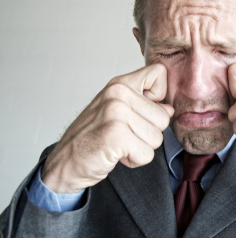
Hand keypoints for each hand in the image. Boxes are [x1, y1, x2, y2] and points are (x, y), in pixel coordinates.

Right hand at [42, 64, 173, 192]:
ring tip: (119, 144)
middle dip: (148, 133)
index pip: (160, 73)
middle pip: (164, 117)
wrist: (65, 163)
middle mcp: (118, 94)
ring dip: (141, 148)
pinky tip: (116, 155)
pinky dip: (135, 161)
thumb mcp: (118, 112)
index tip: (140, 110)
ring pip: (157, 138)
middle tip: (124, 135)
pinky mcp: (116, 135)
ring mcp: (116, 113)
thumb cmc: (93, 137)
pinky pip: (147, 154)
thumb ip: (145, 105)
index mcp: (120, 84)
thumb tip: (169, 108)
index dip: (159, 97)